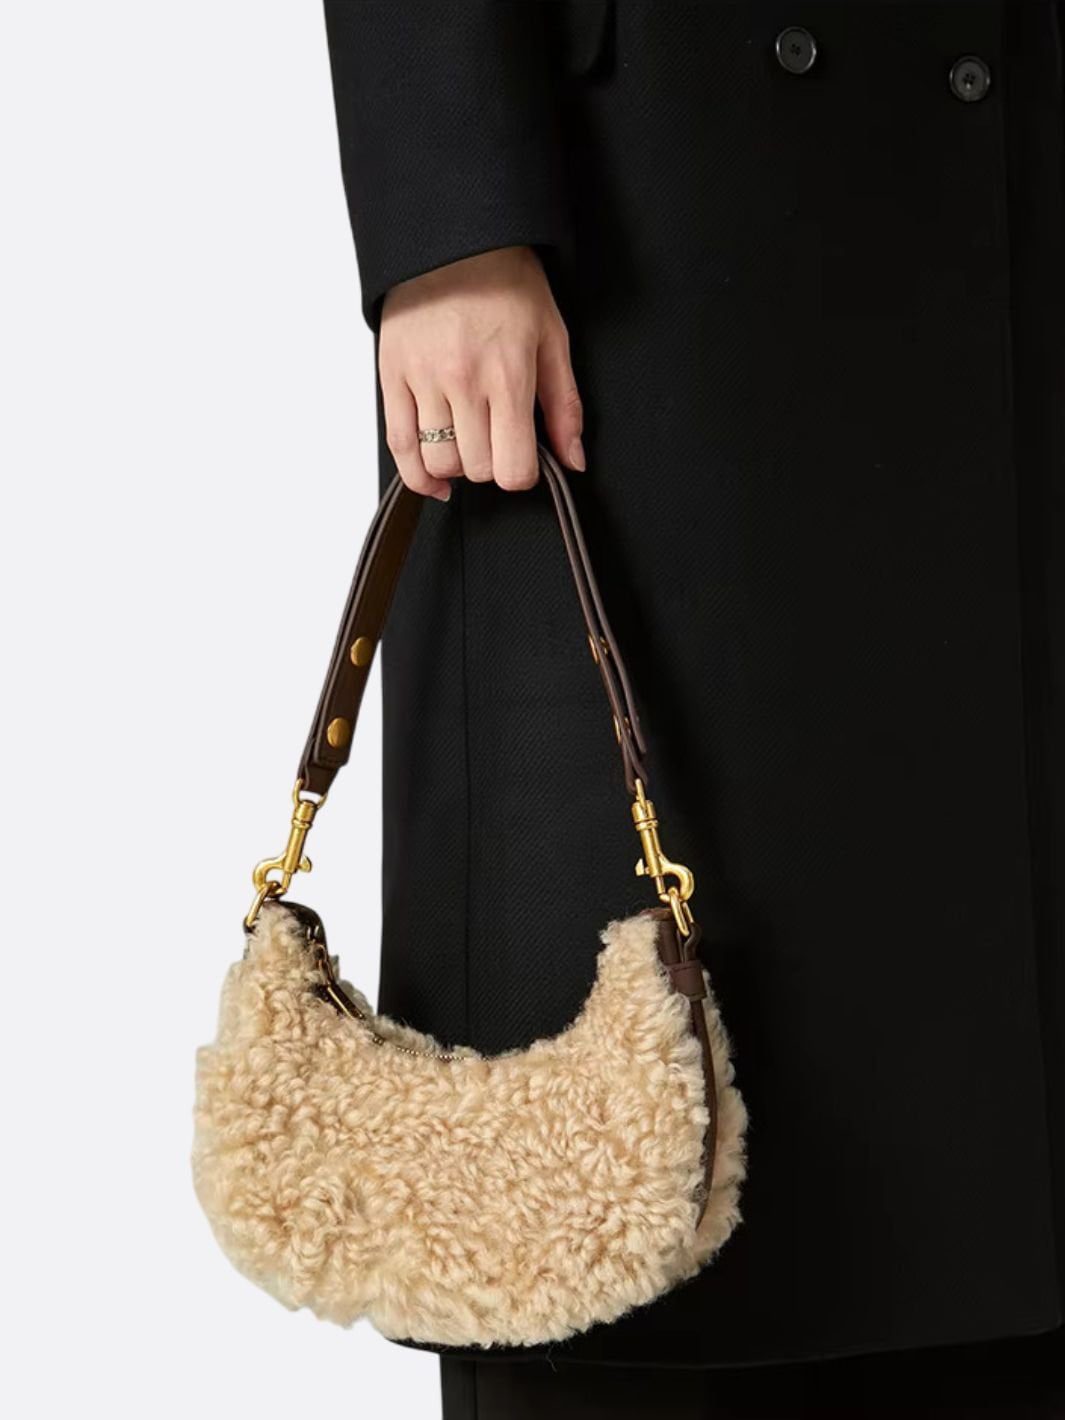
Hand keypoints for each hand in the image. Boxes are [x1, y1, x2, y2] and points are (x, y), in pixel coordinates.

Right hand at [377, 245, 584, 500]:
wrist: (456, 239)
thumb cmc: (506, 283)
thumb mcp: (552, 338)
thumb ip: (564, 406)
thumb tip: (572, 460)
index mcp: (508, 375)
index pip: (512, 468)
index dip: (522, 474)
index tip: (524, 459)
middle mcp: (463, 382)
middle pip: (476, 469)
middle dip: (492, 466)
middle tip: (497, 441)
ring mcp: (424, 380)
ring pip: (439, 461)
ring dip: (457, 466)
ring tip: (468, 444)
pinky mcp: (392, 376)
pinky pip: (399, 445)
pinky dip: (416, 473)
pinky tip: (434, 479)